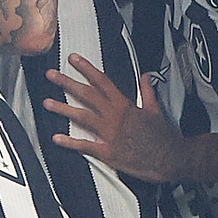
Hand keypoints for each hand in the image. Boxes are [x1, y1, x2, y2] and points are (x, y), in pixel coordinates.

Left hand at [44, 54, 183, 181]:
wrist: (171, 157)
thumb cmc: (164, 137)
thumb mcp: (156, 109)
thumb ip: (147, 91)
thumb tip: (146, 77)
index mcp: (125, 105)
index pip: (102, 81)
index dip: (86, 69)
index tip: (74, 60)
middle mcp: (115, 116)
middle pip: (87, 95)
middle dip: (68, 83)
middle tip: (52, 75)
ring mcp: (110, 134)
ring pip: (82, 117)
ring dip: (63, 109)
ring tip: (47, 102)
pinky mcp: (109, 152)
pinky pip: (86, 146)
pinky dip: (70, 142)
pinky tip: (57, 138)